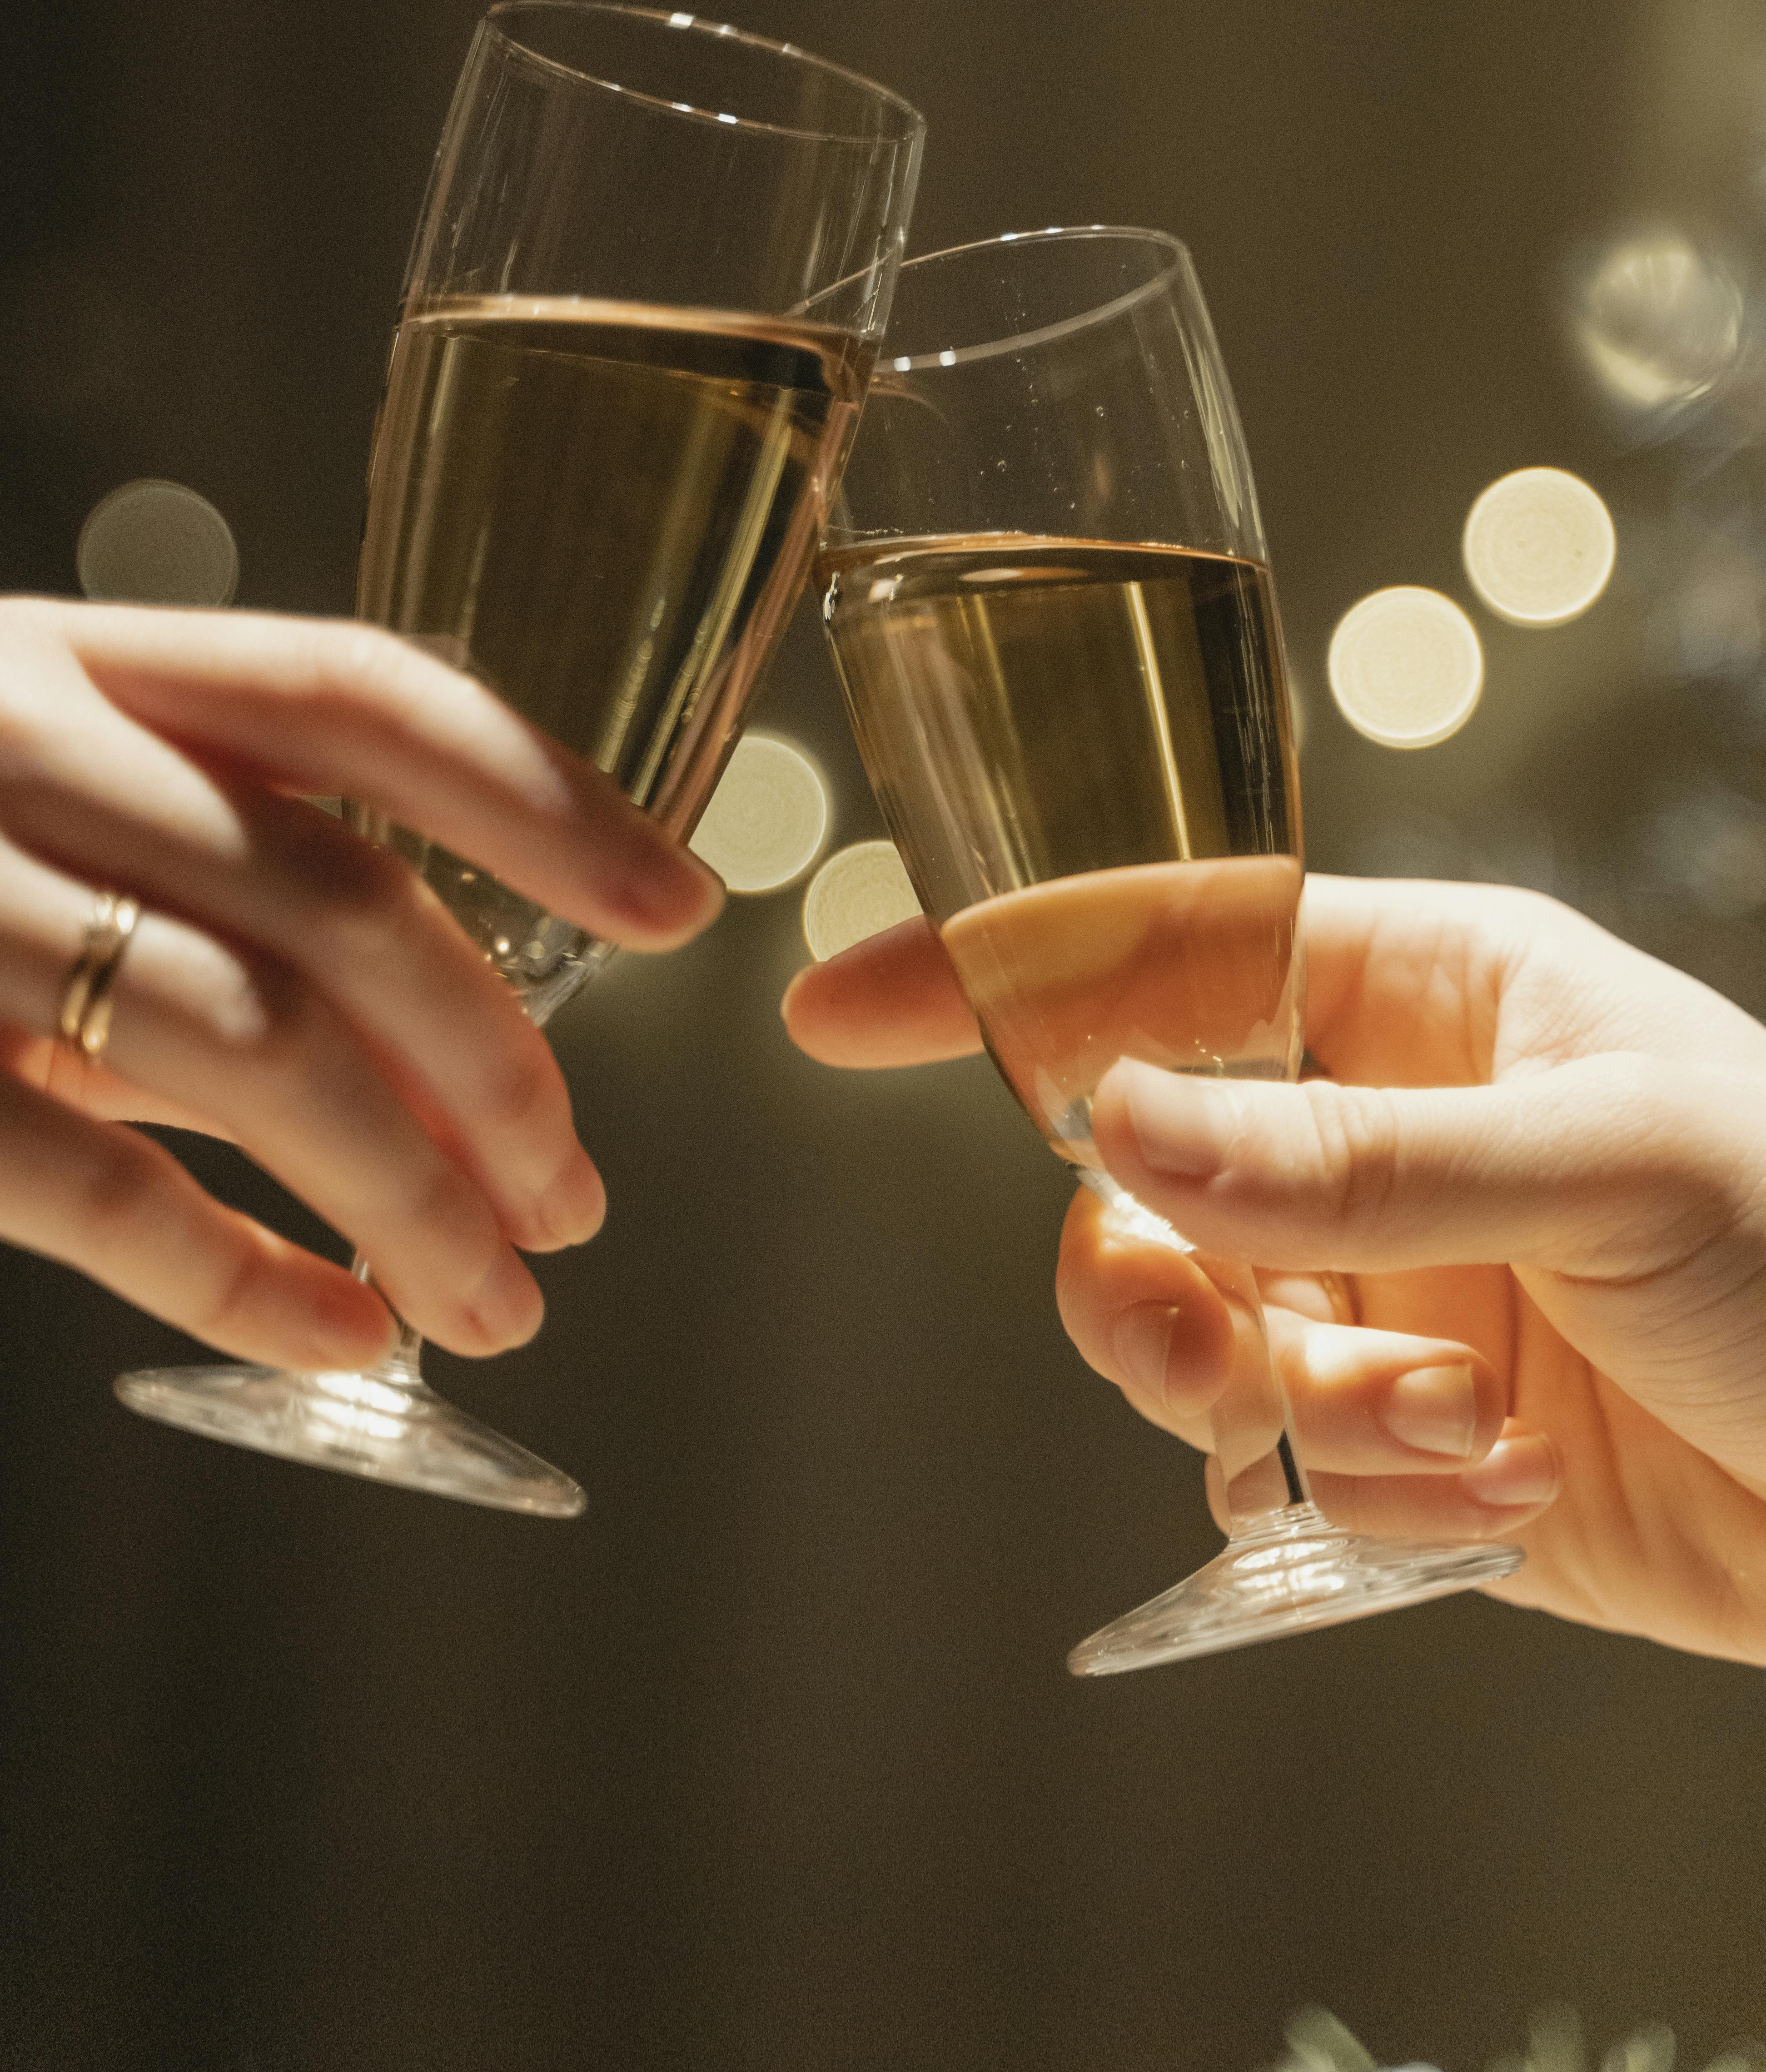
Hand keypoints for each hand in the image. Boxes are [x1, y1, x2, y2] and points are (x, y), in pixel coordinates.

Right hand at [0, 597, 720, 1367]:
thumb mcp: (34, 808)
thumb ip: (217, 890)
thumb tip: (449, 1075)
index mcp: (80, 662)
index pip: (363, 695)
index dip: (543, 798)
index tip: (681, 904)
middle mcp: (16, 751)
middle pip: (340, 902)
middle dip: (495, 1068)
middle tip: (574, 1194)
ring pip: (256, 1048)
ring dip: (411, 1196)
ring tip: (497, 1295)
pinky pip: (106, 1194)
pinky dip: (245, 1281)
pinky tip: (343, 1334)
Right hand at [783, 876, 1765, 1663]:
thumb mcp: (1602, 1164)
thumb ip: (1351, 1156)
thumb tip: (1114, 1126)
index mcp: (1427, 994)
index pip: (1166, 946)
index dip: (997, 969)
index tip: (837, 1008)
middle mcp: (1381, 1130)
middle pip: (1132, 1179)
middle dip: (1143, 1276)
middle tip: (1211, 1348)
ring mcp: (1387, 1285)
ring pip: (1185, 1334)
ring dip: (1273, 1399)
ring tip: (1426, 1427)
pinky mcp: (1414, 1438)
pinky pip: (1282, 1464)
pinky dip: (1362, 1493)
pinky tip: (1500, 1494)